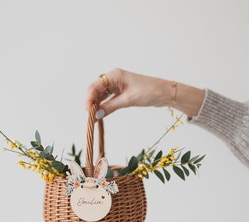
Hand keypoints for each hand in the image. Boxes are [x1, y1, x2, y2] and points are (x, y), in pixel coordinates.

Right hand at [85, 68, 204, 118]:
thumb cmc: (149, 91)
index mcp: (114, 75)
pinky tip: (101, 113)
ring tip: (94, 116)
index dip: (89, 98)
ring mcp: (117, 84)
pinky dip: (104, 105)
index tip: (87, 111)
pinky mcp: (121, 91)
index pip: (95, 86)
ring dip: (97, 104)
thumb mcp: (127, 100)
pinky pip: (108, 98)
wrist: (164, 93)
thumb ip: (110, 107)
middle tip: (90, 116)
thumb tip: (96, 115)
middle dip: (91, 102)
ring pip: (101, 95)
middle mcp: (113, 78)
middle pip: (96, 90)